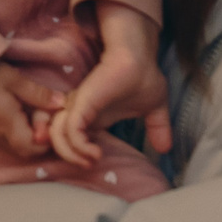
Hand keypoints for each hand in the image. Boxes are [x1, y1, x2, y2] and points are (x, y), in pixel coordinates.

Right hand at [0, 61, 64, 158]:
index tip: (48, 117)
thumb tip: (61, 104)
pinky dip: (18, 133)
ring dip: (29, 135)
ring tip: (30, 111)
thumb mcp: (14, 80)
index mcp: (8, 126)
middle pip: (27, 151)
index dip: (47, 138)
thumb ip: (39, 94)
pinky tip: (18, 112)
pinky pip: (7, 141)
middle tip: (41, 113)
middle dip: (40, 138)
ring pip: (17, 147)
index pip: (35, 148)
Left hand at [48, 3, 173, 166]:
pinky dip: (78, 147)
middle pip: (55, 139)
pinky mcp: (82, 102)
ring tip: (93, 160)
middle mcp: (78, 112)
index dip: (75, 155)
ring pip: (56, 137)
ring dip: (71, 155)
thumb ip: (157, 128)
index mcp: (89, 116)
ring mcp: (78, 106)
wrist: (141, 57)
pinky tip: (96, 153)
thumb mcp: (154, 109)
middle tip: (90, 165)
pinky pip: (70, 131)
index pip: (68, 140)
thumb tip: (165, 148)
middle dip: (68, 158)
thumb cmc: (144, 76)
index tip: (94, 163)